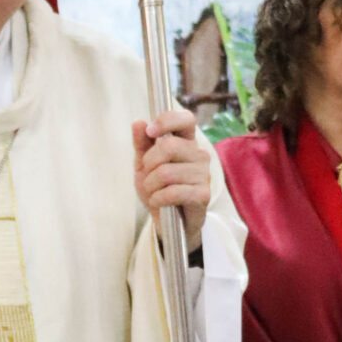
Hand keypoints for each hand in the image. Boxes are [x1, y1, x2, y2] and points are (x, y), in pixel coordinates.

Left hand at [132, 107, 209, 247]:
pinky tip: (159, 202)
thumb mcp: (144, 165)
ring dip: (151, 185)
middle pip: (168, 146)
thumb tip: (138, 123)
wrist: (169, 222)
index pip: (185, 119)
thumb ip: (142, 144)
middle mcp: (199, 155)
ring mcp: (203, 174)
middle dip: (149, 164)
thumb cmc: (159, 189)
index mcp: (187, 142)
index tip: (150, 131)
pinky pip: (172, 192)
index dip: (167, 121)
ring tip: (154, 192)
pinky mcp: (203, 194)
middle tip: (148, 176)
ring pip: (166, 172)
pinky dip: (158, 199)